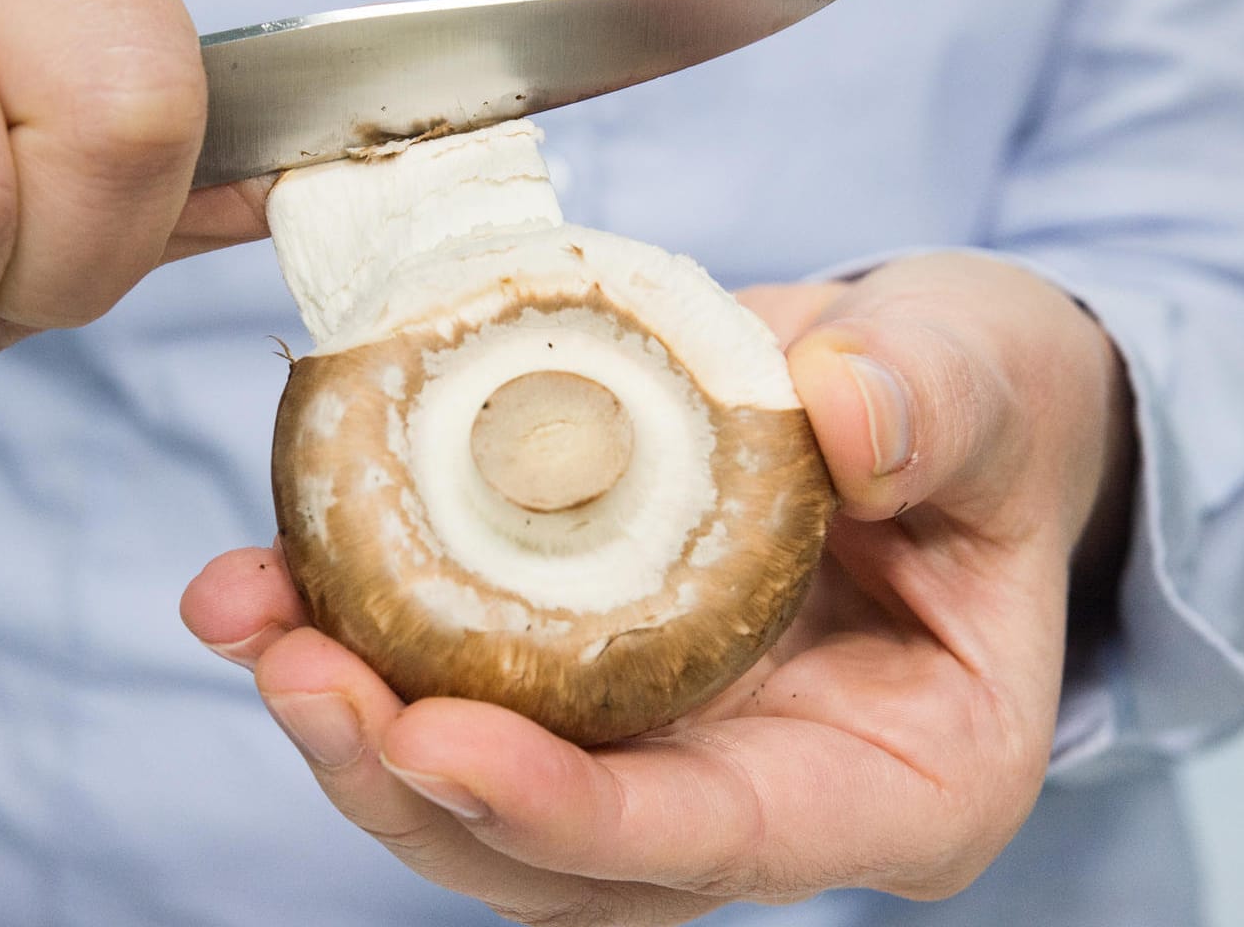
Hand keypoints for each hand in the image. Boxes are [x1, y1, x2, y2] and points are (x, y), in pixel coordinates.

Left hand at [183, 252, 1133, 924]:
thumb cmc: (990, 407)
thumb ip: (936, 402)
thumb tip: (841, 407)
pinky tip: (273, 580)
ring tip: (249, 615)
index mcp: (902, 782)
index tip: (433, 739)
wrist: (933, 396)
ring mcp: (676, 756)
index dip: (568, 814)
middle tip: (296, 669)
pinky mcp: (600, 689)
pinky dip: (365, 647)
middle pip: (567, 863)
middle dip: (415, 784)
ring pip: (490, 805)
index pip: (716, 842)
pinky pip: (466, 697)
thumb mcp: (993, 381)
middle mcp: (773, 802)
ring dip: (357, 728)